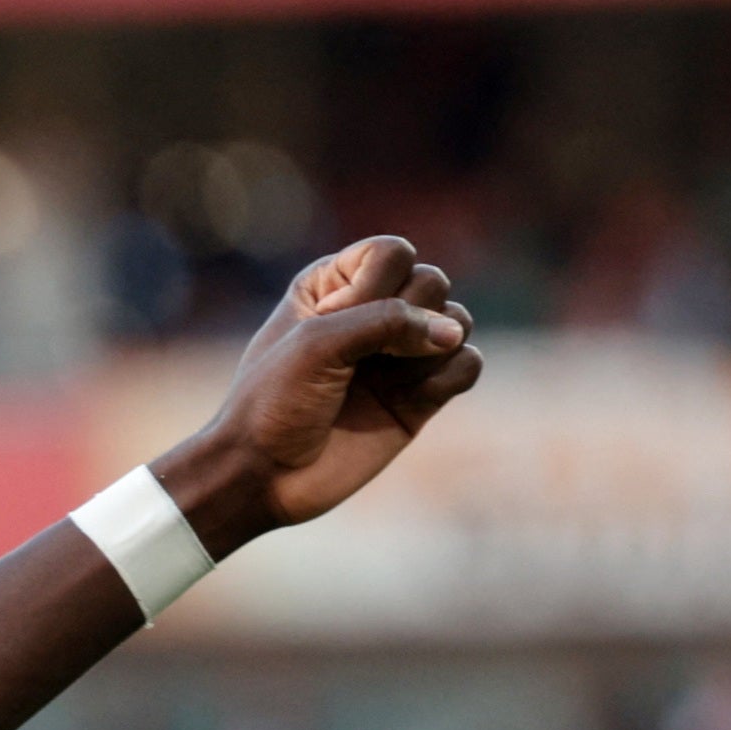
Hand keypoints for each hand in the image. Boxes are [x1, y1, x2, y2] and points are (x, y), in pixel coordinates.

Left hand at [157, 237, 481, 554]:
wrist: (263, 476)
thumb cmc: (274, 403)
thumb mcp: (317, 343)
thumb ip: (387, 320)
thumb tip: (454, 331)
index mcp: (333, 286)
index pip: (392, 253)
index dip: (375, 283)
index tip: (332, 321)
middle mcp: (371, 313)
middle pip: (432, 280)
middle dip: (409, 315)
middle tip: (364, 359)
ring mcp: (399, 355)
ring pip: (456, 320)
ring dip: (433, 346)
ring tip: (388, 380)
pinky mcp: (420, 396)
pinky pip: (467, 365)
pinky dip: (450, 375)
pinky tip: (414, 397)